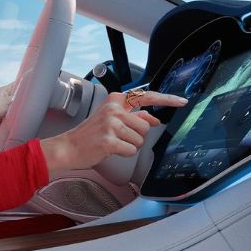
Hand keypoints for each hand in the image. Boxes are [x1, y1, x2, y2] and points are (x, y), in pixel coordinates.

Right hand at [40, 91, 186, 176]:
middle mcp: (114, 109)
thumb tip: (154, 119)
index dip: (166, 99)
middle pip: (145, 126)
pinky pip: (131, 150)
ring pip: (140, 140)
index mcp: (115, 100)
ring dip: (129, 145)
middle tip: (119, 137)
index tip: (181, 101)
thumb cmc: (90, 134)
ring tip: (113, 143)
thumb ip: (133, 117)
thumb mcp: (111, 119)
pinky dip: (123, 153)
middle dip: (136, 136)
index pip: (146, 97)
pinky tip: (110, 150)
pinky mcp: (110, 140)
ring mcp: (111, 124)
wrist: (69, 147)